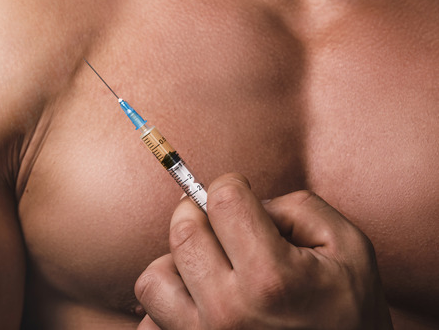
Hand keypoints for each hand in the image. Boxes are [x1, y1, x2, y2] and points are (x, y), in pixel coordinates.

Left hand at [134, 173, 392, 328]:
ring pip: (155, 276)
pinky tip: (198, 300)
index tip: (240, 194)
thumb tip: (248, 201)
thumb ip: (298, 208)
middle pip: (183, 232)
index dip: (232, 185)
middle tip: (220, 222)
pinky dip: (168, 304)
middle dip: (199, 213)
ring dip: (177, 263)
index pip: (222, 201)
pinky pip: (151, 319)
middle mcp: (229, 311)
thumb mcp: (350, 250)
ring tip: (209, 266)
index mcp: (271, 279)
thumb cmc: (350, 313)